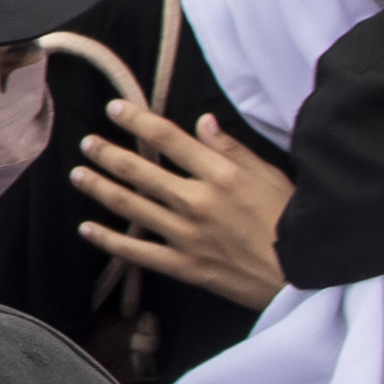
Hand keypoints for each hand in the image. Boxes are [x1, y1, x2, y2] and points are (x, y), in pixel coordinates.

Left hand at [74, 97, 290, 309]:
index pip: (168, 139)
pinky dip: (108, 240)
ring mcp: (187, 235)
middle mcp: (197, 201)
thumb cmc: (292, 221)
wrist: (304, 276)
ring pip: (130, 207)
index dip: (137, 120)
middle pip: (140, 171)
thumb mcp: (270, 176)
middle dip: (108, 153)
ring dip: (99, 188)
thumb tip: (203, 122)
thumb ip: (232, 150)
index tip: (114, 108)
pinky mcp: (184, 266)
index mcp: (221, 175)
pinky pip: (136, 252)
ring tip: (78, 174)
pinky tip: (86, 228)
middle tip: (87, 143)